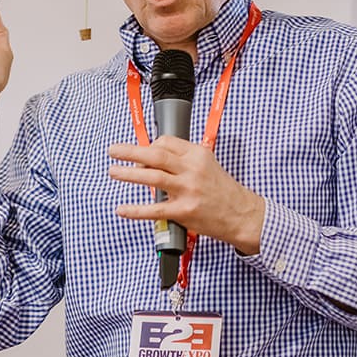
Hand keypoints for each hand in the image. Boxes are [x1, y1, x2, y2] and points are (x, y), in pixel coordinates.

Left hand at [108, 138, 265, 254]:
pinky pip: (155, 209)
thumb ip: (185, 160)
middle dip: (130, 151)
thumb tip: (156, 159)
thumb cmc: (223, 191)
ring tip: (114, 171)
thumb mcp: (208, 165)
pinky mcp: (184, 211)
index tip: (138, 152)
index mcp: (198, 155)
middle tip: (114, 150)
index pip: (167, 142)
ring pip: (152, 177)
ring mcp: (188, 190)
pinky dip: (135, 210)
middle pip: (155, 155)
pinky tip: (122, 209)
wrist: (241, 214)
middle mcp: (192, 170)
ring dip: (129, 174)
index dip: (149, 145)